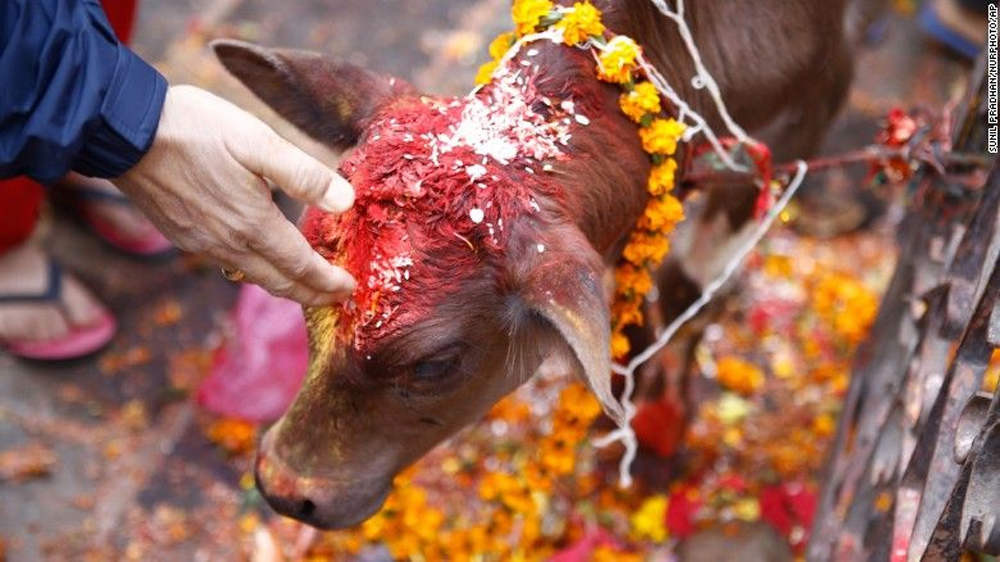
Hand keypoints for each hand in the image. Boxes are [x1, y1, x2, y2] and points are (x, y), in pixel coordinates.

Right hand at [113, 85, 355, 305]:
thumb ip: (303, 175)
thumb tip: (346, 202)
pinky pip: (230, 266)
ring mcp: (203, 245)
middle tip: (336, 299)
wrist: (124, 132)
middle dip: (312, 295)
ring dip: (285, 286)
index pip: (302, 267)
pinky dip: (256, 272)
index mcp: (253, 225)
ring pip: (254, 278)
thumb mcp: (258, 142)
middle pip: (280, 283)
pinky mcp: (184, 237)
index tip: (350, 290)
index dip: (329, 283)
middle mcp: (229, 245)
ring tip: (306, 285)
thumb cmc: (195, 129)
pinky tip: (261, 260)